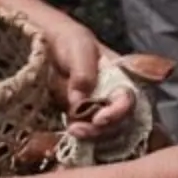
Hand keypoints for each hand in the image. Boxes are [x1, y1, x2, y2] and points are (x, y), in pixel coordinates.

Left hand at [26, 5, 122, 126]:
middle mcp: (113, 96)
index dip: (119, 112)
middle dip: (103, 129)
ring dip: (92, 135)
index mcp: (120, 77)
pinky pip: (89, 134)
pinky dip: (82, 137)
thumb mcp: (78, 48)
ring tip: (74, 130)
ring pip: (106, 132)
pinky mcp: (82, 118)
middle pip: (120, 122)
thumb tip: (79, 102)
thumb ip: (83, 72)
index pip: (128, 100)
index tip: (100, 118)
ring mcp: (98, 109)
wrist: (48, 46)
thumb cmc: (69, 40)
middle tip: (80, 128)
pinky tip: (70, 132)